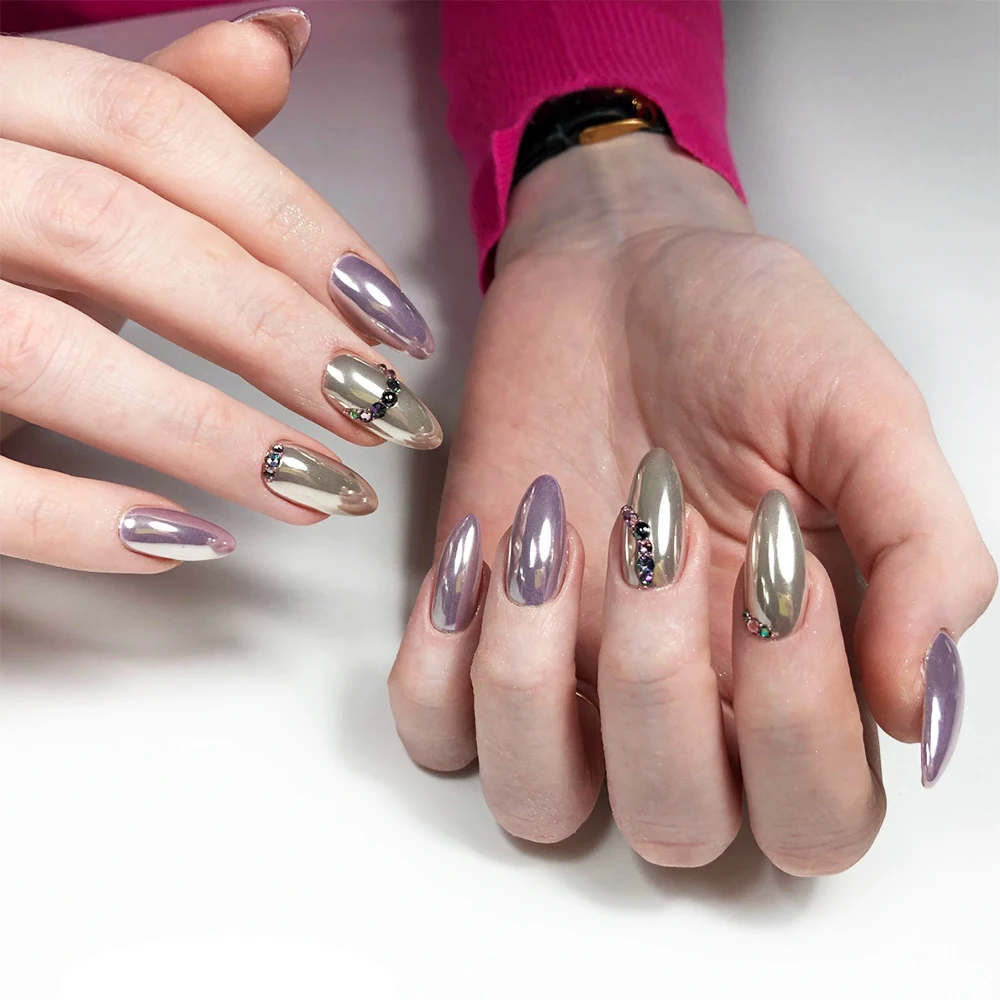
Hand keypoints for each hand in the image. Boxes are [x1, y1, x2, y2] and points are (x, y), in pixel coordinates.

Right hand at [0, 10, 440, 571]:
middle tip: (378, 413)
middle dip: (274, 333)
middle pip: (117, 234)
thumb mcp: (55, 162)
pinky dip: (82, 520)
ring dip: (207, 434)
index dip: (296, 228)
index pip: (156, 130)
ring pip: (48, 353)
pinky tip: (189, 542)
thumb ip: (157, 112)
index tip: (395, 321)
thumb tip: (277, 42)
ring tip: (318, 488)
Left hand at [388, 133, 995, 873]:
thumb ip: (923, 554)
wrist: (617, 269)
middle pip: (675, 827)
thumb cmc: (746, 330)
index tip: (773, 555)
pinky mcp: (472, 625)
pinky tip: (481, 550)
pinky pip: (432, 730)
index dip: (796, 721)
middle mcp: (680, 694)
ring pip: (537, 803)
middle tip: (656, 529)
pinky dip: (440, 664)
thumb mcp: (864, 414)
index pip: (815, 816)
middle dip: (659, 684)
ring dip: (534, 684)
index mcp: (793, 667)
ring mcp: (566, 669)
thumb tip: (925, 709)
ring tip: (548, 541)